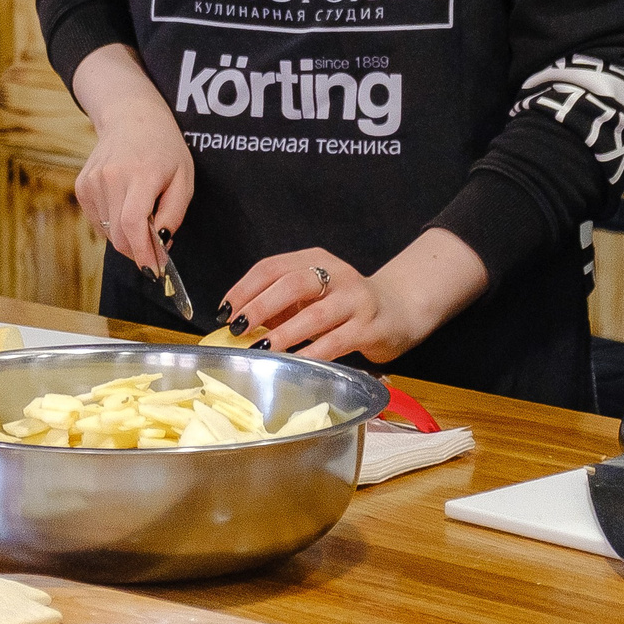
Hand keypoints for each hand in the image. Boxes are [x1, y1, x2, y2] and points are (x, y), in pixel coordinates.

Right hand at [74, 104, 194, 275]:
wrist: (130, 118)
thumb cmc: (164, 149)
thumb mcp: (184, 178)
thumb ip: (173, 214)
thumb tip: (160, 244)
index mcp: (141, 173)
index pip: (133, 222)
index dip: (142, 251)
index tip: (154, 270)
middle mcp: (111, 176)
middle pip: (120, 234)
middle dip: (139, 251)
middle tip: (156, 253)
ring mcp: (92, 181)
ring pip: (109, 231)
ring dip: (128, 236)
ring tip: (143, 214)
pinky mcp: (82, 186)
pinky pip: (99, 221)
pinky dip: (114, 225)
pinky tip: (125, 205)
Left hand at [225, 249, 422, 363]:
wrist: (398, 310)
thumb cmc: (343, 305)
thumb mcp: (311, 294)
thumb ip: (280, 303)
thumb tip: (237, 322)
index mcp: (314, 259)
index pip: (272, 267)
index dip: (244, 288)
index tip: (225, 311)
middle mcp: (335, 274)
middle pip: (291, 284)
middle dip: (260, 307)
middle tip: (237, 328)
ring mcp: (355, 299)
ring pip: (315, 315)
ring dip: (284, 334)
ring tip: (261, 349)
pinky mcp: (370, 327)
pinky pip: (336, 342)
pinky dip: (312, 354)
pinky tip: (294, 364)